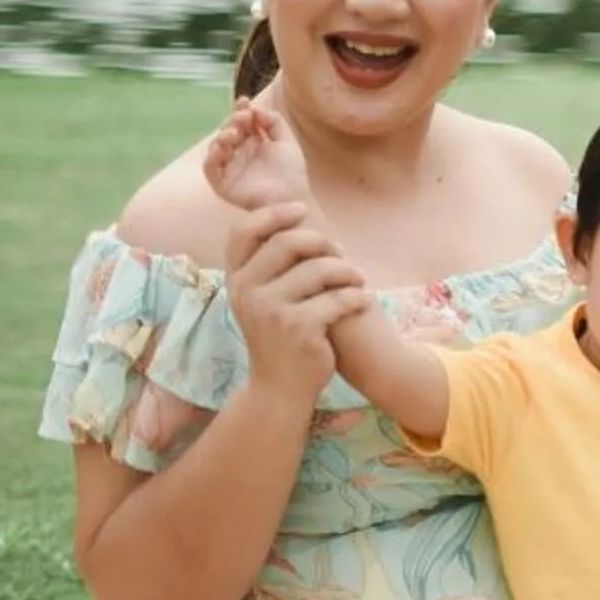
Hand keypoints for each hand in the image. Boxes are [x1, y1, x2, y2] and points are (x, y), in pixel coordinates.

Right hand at [202, 98, 311, 214]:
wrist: (291, 197)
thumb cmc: (291, 171)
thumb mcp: (287, 141)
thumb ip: (274, 122)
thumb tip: (257, 108)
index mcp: (253, 142)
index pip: (241, 122)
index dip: (241, 110)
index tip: (244, 101)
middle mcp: (239, 153)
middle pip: (228, 131)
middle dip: (233, 121)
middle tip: (243, 117)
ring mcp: (229, 167)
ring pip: (217, 147)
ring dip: (222, 136)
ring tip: (234, 132)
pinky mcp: (222, 183)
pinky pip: (211, 169)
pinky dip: (212, 157)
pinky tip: (220, 148)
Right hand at [224, 202, 367, 404]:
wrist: (280, 387)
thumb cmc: (281, 334)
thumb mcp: (264, 297)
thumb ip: (272, 262)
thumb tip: (296, 213)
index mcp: (236, 279)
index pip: (242, 231)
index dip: (272, 213)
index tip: (302, 211)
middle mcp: (246, 291)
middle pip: (288, 242)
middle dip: (324, 243)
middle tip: (343, 256)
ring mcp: (270, 310)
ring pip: (319, 268)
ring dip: (348, 271)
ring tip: (358, 281)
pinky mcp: (298, 328)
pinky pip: (338, 297)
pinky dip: (356, 297)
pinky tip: (362, 301)